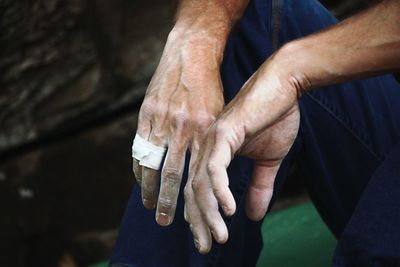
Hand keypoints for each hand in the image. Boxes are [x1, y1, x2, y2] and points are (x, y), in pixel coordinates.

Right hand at [133, 28, 224, 225]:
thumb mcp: (218, 113)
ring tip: (150, 206)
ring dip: (149, 189)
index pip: (195, 173)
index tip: (188, 216)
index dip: (191, 198)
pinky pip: (140, 146)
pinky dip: (140, 167)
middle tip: (164, 222)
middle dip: (168, 202)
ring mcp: (163, 121)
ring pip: (152, 163)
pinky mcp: (147, 113)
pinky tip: (141, 180)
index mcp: (206, 131)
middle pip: (172, 174)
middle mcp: (184, 128)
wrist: (191, 55)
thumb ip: (209, 140)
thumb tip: (205, 168)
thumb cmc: (208, 87)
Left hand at [184, 46, 306, 252]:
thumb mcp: (268, 160)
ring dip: (210, 213)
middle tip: (206, 246)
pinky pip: (215, 168)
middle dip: (199, 222)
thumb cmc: (276, 116)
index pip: (199, 191)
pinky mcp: (224, 133)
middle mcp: (206, 148)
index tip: (206, 239)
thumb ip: (259, 186)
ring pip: (201, 185)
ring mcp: (212, 140)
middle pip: (194, 192)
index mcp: (213, 153)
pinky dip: (220, 191)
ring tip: (220, 237)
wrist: (284, 84)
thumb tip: (253, 216)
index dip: (201, 217)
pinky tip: (228, 210)